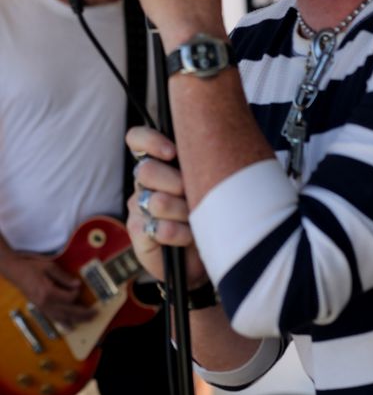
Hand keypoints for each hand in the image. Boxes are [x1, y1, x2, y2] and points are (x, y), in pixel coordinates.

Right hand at [6, 252, 96, 327]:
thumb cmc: (32, 267)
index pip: (69, 298)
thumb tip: (77, 285)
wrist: (16, 272)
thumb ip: (64, 277)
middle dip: (83, 313)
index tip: (79, 286)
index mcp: (48, 293)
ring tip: (88, 320)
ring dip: (76, 319)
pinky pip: (54, 318)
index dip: (77, 293)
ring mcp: (43, 308)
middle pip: (69, 311)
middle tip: (95, 313)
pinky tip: (70, 326)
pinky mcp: (41, 308)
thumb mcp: (50, 267)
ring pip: (62, 317)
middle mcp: (46, 304)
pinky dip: (63, 322)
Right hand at [126, 126, 207, 286]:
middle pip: (147, 171)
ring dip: (183, 212)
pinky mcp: (137, 232)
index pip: (138, 139)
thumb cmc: (212, 213)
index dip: (150, 141)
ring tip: (197, 220)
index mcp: (160, 164)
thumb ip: (202, 166)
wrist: (207, 254)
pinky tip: (188, 238)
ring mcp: (137, 207)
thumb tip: (207, 153)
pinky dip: (178, 234)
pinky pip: (157, 228)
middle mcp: (144, 182)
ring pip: (156, 201)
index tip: (172, 152)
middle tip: (194, 196)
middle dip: (177, 183)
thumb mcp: (210, 184)